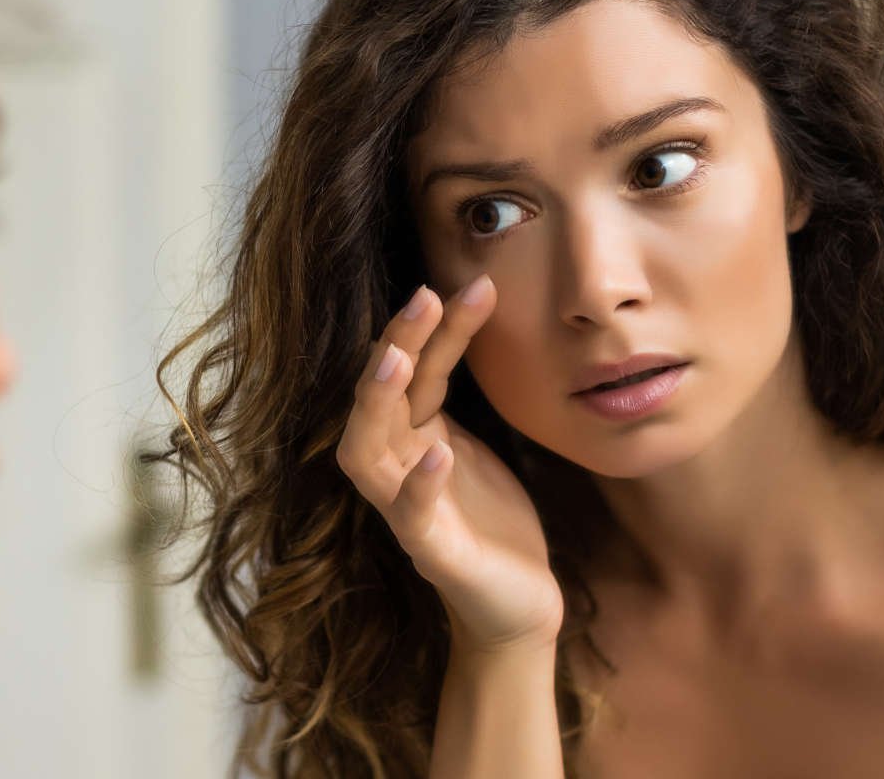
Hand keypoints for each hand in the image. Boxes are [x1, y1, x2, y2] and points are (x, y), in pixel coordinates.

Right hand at [336, 276, 562, 653]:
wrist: (516, 600)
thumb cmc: (491, 517)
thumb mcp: (475, 441)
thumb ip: (454, 392)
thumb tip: (463, 312)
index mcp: (411, 434)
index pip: (416, 370)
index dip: (436, 327)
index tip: (472, 284)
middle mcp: (397, 465)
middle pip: (379, 396)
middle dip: (397, 343)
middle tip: (426, 295)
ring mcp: (404, 510)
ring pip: (367, 451)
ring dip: (378, 403)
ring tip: (399, 359)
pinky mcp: (429, 553)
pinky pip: (411, 515)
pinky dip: (419, 484)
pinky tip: (436, 454)